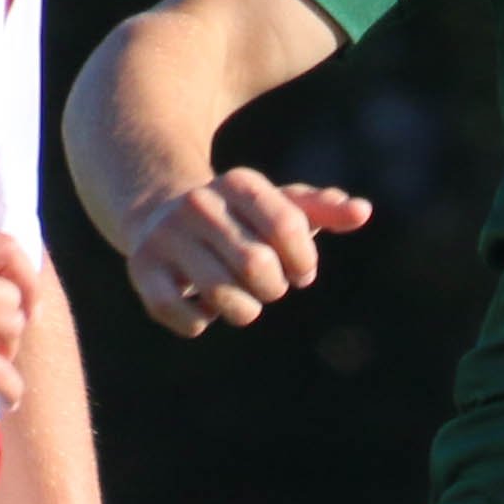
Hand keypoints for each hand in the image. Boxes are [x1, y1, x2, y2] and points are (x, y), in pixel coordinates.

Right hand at [0, 233, 38, 425]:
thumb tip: (27, 288)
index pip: (4, 246)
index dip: (27, 279)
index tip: (28, 309)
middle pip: (11, 294)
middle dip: (13, 329)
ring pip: (11, 325)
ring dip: (8, 356)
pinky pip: (0, 370)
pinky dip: (11, 391)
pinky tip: (5, 401)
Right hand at [117, 166, 371, 336]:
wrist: (161, 216)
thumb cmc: (241, 220)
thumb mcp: (282, 207)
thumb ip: (325, 209)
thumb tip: (363, 212)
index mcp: (241, 182)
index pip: (289, 227)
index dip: (304, 261)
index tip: (301, 271)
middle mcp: (200, 203)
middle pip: (259, 267)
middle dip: (273, 287)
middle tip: (265, 283)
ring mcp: (167, 235)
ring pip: (227, 301)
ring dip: (243, 310)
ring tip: (235, 295)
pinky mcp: (141, 269)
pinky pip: (189, 320)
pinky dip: (202, 322)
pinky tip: (199, 303)